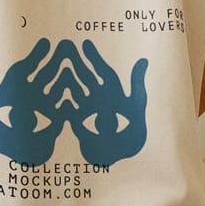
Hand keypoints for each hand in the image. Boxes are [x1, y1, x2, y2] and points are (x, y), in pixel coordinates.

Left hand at [0, 38, 65, 165]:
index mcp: (15, 86)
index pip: (28, 67)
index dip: (37, 55)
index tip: (46, 42)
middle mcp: (31, 96)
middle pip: (47, 75)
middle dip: (56, 61)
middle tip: (67, 46)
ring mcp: (44, 111)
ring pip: (57, 91)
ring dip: (65, 80)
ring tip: (71, 68)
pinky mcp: (53, 127)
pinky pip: (62, 115)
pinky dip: (68, 107)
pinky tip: (72, 101)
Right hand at [68, 40, 148, 165]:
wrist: (124, 161)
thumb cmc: (134, 134)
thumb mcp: (137, 108)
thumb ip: (137, 86)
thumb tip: (143, 61)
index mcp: (113, 92)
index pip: (101, 71)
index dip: (94, 58)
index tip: (86, 44)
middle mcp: (98, 99)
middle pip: (85, 77)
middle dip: (76, 62)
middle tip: (65, 46)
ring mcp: (86, 110)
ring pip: (75, 91)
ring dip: (68, 80)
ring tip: (60, 67)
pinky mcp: (78, 124)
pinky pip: (69, 113)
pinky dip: (64, 106)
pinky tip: (60, 99)